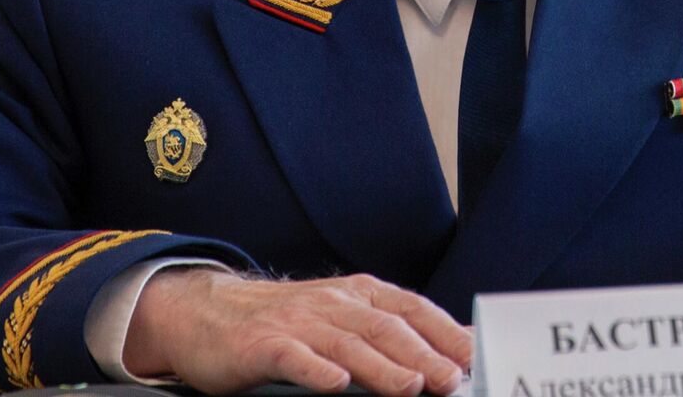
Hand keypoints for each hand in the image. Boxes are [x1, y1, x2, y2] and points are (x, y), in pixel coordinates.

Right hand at [124, 268, 470, 395]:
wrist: (208, 312)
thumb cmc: (283, 323)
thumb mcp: (338, 318)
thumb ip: (383, 333)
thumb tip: (442, 357)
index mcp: (356, 295)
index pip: (410, 308)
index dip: (444, 331)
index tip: (474, 356)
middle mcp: (332, 304)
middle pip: (386, 328)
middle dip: (424, 354)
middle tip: (453, 380)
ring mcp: (297, 323)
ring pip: (347, 344)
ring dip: (383, 366)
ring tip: (411, 386)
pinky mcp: (263, 345)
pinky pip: (294, 357)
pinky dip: (317, 370)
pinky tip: (336, 385)